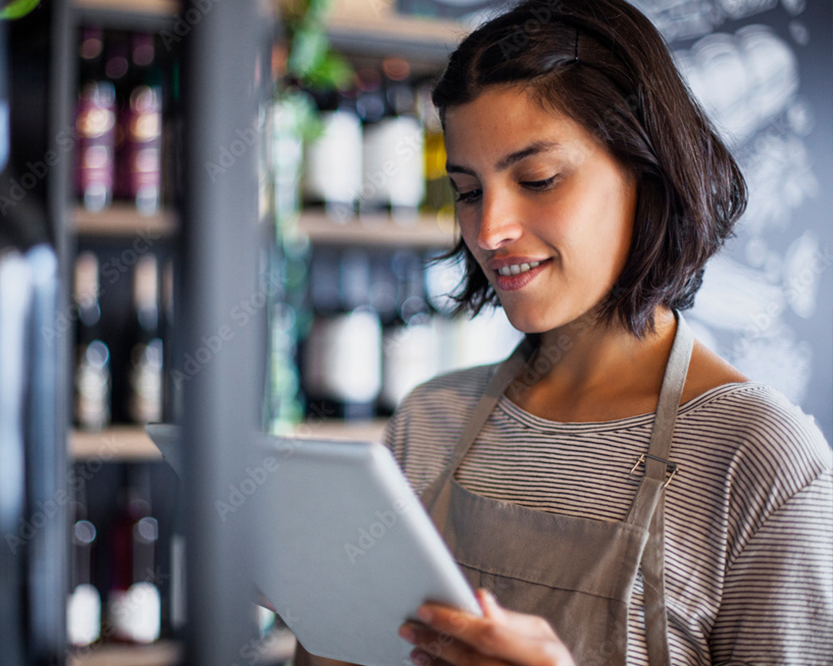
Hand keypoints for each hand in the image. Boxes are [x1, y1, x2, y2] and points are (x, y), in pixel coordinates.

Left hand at [398, 589, 574, 665]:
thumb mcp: (542, 639)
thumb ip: (509, 621)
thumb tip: (479, 598)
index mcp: (543, 656)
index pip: (488, 634)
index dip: (454, 621)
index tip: (425, 610)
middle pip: (471, 660)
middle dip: (436, 641)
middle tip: (409, 628)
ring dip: (436, 664)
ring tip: (416, 649)